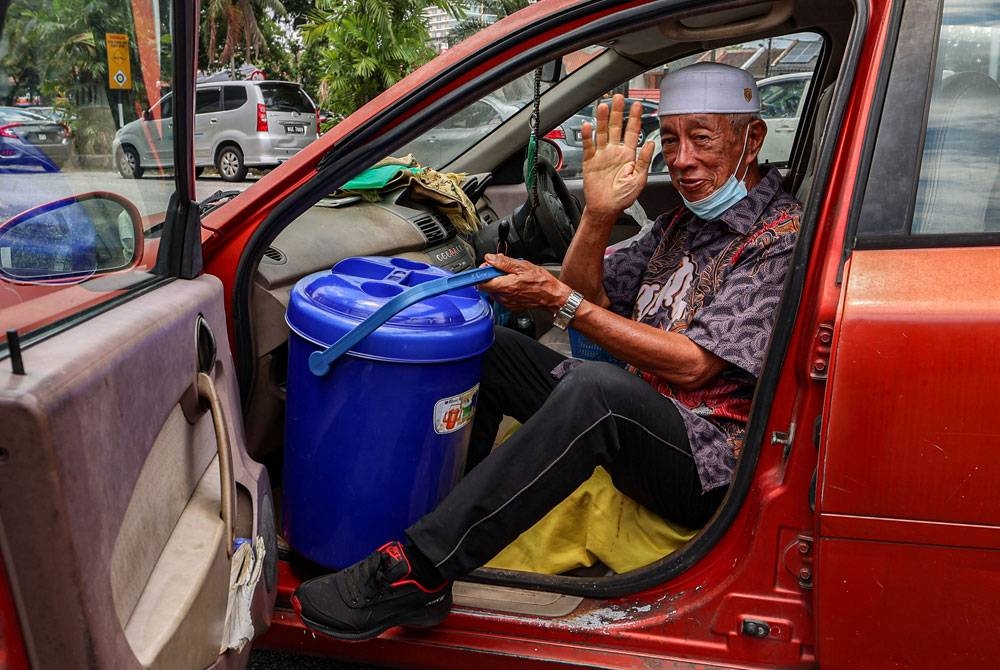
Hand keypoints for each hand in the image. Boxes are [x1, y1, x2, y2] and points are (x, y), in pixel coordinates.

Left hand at [479, 254, 570, 311]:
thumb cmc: (541, 282)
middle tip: (502, 269)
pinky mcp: (511, 306)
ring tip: (512, 277)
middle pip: (487, 286)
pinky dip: (505, 290)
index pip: (482, 282)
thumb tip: (490, 258)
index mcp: (506, 286)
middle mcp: (504, 297)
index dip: (482, 273)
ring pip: (494, 291)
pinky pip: (501, 297)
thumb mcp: (523, 266)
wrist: (552, 296)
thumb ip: (503, 262)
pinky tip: (515, 285)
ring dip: (499, 283)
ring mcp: (507, 303)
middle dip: (491, 276)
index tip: (488, 267)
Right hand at [581, 94, 655, 216]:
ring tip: (603, 106)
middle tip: (619, 97)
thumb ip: (644, 161)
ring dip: (602, 119)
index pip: (633, 132)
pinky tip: (588, 126)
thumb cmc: (623, 197)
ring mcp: (602, 155)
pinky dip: (587, 136)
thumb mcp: (639, 180)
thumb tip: (651, 144)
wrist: (606, 209)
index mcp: (629, 155)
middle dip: (618, 112)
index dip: (635, 118)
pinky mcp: (590, 161)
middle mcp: (615, 152)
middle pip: (616, 127)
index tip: (638, 105)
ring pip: (602, 133)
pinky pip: (588, 146)